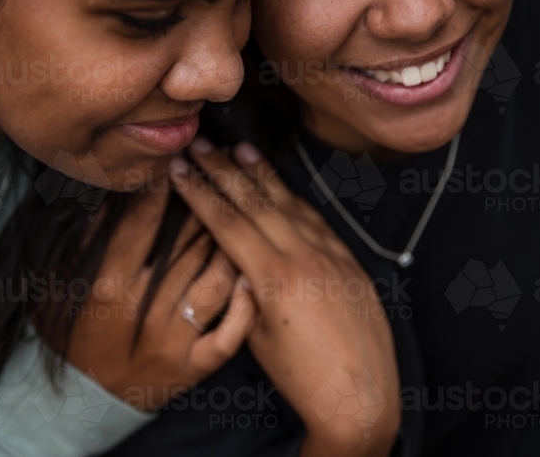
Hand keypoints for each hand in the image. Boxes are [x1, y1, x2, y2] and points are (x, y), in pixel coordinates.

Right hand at [64, 187, 256, 410]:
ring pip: (216, 279)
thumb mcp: (59, 288)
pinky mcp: (195, 368)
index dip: (158, 189)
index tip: (171, 159)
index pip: (141, 226)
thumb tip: (107, 197)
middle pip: (186, 246)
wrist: (83, 402)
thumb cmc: (69, 337)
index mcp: (109, 290)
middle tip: (216, 171)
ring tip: (241, 209)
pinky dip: (244, 301)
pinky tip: (251, 274)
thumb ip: (83, 244)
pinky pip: (232, 331)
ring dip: (232, 241)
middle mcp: (145, 315)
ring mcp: (175, 342)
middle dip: (203, 203)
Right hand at [169, 139, 400, 456]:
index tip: (179, 168)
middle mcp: (303, 255)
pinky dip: (292, 198)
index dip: (199, 191)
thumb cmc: (302, 375)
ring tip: (239, 149)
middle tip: (201, 144)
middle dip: (223, 169)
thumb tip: (235, 255)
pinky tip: (279, 186)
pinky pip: (315, 218)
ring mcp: (330, 254)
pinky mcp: (348, 260)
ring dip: (261, 173)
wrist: (360, 395)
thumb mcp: (255, 333)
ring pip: (289, 201)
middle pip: (254, 200)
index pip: (226, 220)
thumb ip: (244, 286)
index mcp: (273, 276)